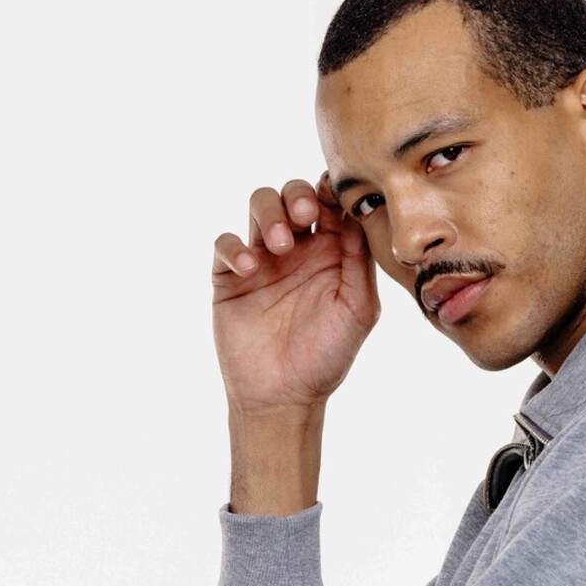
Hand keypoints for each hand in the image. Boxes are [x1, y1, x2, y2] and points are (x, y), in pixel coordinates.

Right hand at [211, 174, 379, 416]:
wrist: (283, 396)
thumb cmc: (327, 356)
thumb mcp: (358, 309)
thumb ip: (359, 261)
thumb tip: (358, 213)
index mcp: (332, 252)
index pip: (330, 203)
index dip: (330, 190)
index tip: (332, 195)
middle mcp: (298, 249)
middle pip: (293, 194)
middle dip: (297, 195)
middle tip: (305, 214)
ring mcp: (263, 259)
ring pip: (259, 206)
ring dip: (269, 214)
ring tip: (281, 245)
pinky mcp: (230, 276)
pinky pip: (225, 243)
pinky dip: (234, 247)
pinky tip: (250, 268)